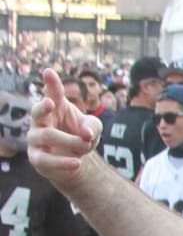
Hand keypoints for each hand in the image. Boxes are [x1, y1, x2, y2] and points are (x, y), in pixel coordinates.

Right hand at [28, 69, 101, 191]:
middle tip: (51, 103)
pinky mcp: (36, 157)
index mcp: (56, 107)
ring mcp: (36, 138)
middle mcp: (41, 120)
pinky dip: (62, 162)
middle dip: (43, 107)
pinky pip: (46, 160)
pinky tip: (77, 163)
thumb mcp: (93, 128)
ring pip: (47, 135)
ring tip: (85, 145)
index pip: (53, 92)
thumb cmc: (81, 137)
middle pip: (37, 110)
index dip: (51, 83)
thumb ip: (92, 126)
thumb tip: (86, 134)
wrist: (74, 161)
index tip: (48, 71)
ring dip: (69, 141)